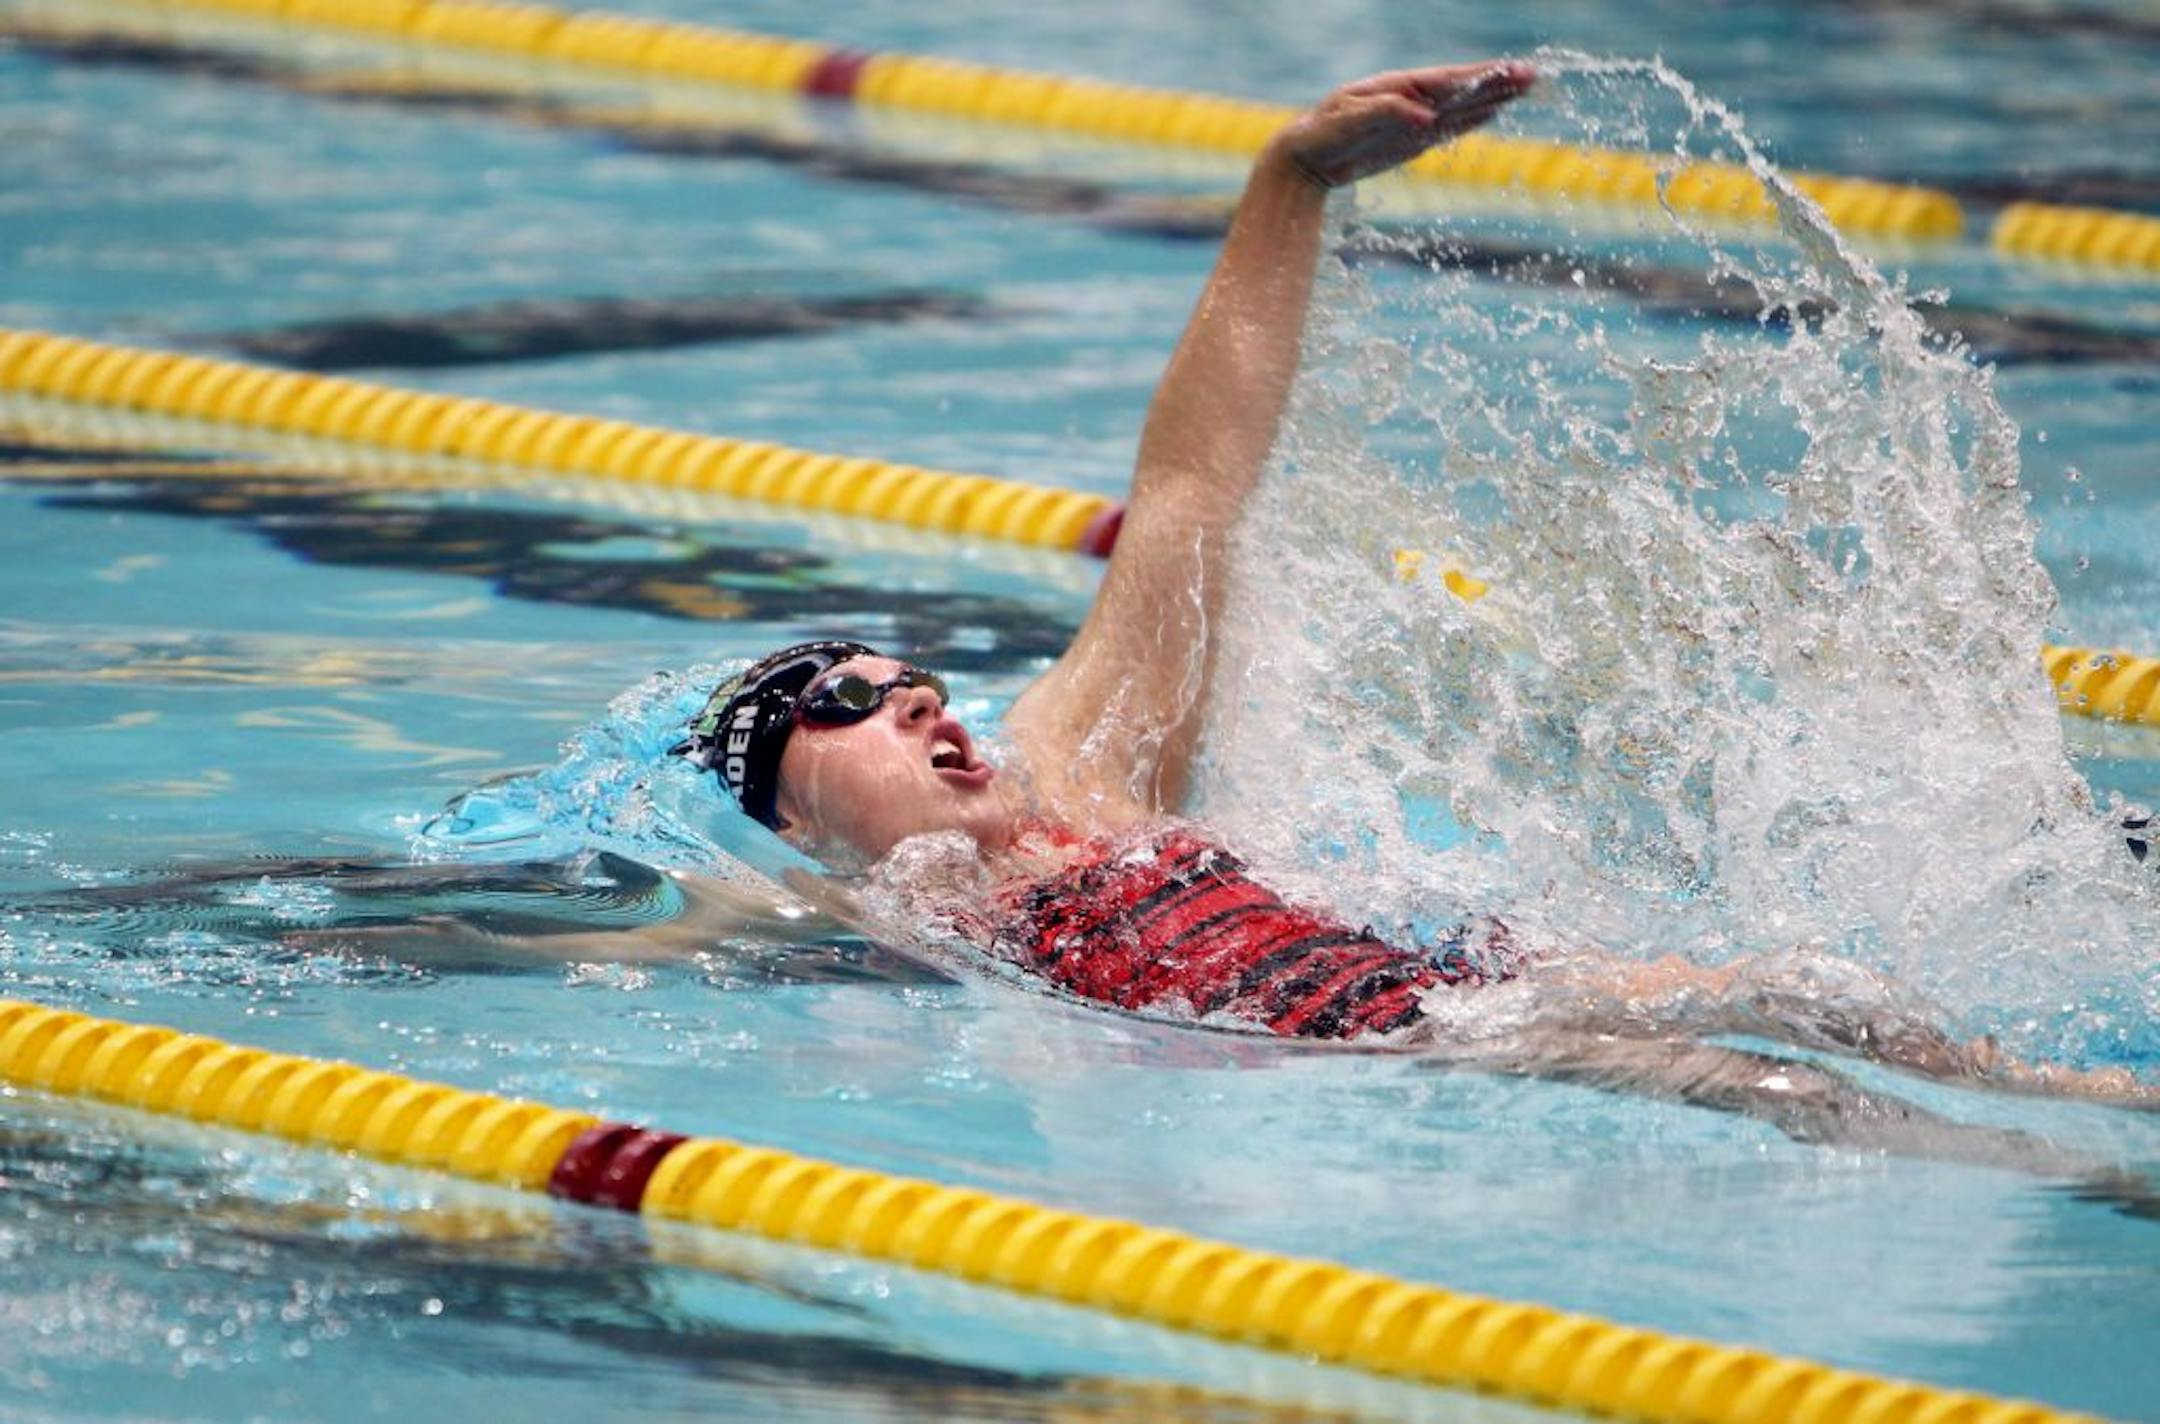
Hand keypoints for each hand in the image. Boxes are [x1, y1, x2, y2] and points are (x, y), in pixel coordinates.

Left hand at [1269, 60, 1535, 190]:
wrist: (1304, 158)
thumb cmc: (1322, 132)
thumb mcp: (1348, 121)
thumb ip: (1387, 114)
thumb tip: (1426, 119)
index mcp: (1400, 87)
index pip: (1451, 80)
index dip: (1483, 77)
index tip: (1513, 72)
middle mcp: (1413, 99)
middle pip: (1464, 90)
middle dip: (1498, 83)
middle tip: (1535, 76)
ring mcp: (1415, 120)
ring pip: (1462, 107)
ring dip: (1493, 99)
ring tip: (1524, 89)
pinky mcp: (1411, 141)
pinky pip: (1449, 128)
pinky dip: (1472, 120)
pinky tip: (1492, 113)